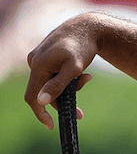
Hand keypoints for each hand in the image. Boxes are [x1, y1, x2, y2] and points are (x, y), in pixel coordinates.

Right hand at [24, 14, 96, 128]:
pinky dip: (68, 79)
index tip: (52, 126)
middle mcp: (34, 62)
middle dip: (63, 101)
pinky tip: (84, 73)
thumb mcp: (73, 69)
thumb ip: (58, 86)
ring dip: (70, 88)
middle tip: (81, 113)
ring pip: (52, 84)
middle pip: (44, 92)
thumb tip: (41, 102)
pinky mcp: (46, 58)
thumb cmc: (82, 47)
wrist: (88, 27)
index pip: (32, 97)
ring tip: (87, 78)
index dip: (40, 113)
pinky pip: (54, 75)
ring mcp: (39, 59)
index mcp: (38, 66)